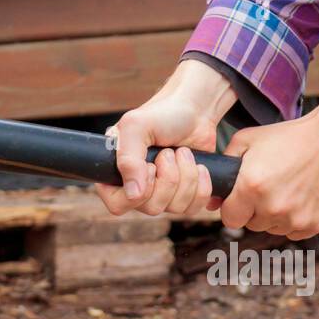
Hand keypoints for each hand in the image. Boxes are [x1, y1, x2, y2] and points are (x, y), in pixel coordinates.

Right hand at [93, 59, 235, 217]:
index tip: (150, 165)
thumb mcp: (136, 127)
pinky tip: (199, 166)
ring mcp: (163, 195)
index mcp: (116, 175)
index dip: (138, 191)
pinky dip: (201, 185)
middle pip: (151, 208)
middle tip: (168, 152)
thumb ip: (128, 159)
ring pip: (175, 208)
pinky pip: (194, 208)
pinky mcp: (186, 195)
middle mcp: (137, 189)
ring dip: (186, 176)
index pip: (117, 205)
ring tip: (182, 153)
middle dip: (168, 178)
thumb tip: (134, 195)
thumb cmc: (162, 114)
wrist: (195, 110)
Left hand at [219, 104, 318, 239]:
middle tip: (269, 187)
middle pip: (251, 224)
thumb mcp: (248, 141)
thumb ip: (224, 166)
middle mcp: (273, 207)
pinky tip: (301, 198)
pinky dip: (295, 219)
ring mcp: (296, 218)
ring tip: (287, 189)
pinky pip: (294, 231)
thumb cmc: (289, 138)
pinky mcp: (315, 224)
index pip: (229, 219)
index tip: (242, 198)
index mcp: (252, 188)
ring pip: (273, 229)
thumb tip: (211, 200)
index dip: (234, 207)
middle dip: (255, 209)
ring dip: (275, 215)